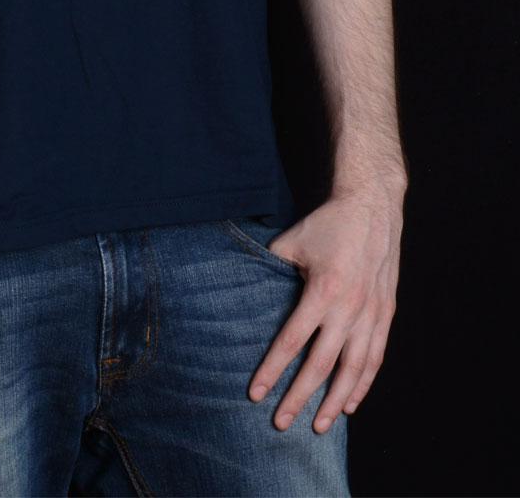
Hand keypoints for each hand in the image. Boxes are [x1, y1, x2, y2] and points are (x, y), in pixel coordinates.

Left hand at [248, 184, 404, 431]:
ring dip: (334, 401)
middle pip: (321, 365)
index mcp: (323, 290)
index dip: (273, 370)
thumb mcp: (291, 241)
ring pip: (353, 370)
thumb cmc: (327, 224)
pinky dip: (362, 385)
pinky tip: (349, 404)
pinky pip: (375, 358)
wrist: (372, 208)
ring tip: (318, 425)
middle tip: (281, 423)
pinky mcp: (386, 315)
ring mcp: (371, 314)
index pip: (292, 341)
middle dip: (299, 397)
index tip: (256, 393)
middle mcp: (350, 308)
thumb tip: (247, 287)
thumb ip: (271, 268)